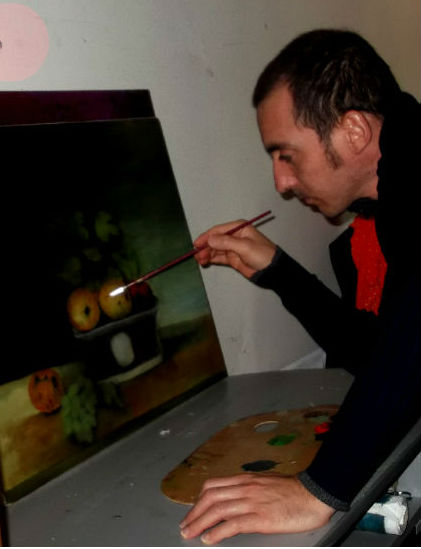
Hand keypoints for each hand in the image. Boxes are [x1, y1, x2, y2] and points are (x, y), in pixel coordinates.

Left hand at [179, 474, 333, 543]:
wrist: (312, 495)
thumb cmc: (293, 491)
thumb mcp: (266, 483)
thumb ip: (249, 489)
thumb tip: (235, 497)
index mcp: (246, 479)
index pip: (213, 485)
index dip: (199, 499)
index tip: (193, 511)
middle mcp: (245, 488)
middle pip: (210, 498)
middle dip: (194, 513)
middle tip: (185, 526)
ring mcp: (251, 502)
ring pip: (217, 510)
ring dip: (199, 523)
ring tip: (189, 534)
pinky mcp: (259, 518)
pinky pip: (232, 524)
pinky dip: (216, 532)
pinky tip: (209, 539)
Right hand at [194, 220, 276, 278]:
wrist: (272, 271)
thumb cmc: (262, 254)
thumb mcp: (244, 247)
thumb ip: (226, 242)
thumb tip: (209, 240)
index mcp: (238, 228)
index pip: (218, 230)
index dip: (206, 236)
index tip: (196, 244)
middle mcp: (234, 236)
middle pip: (215, 240)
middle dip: (205, 247)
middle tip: (197, 256)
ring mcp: (233, 248)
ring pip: (215, 249)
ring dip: (206, 254)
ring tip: (200, 260)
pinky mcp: (232, 259)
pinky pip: (218, 257)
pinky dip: (211, 259)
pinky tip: (205, 262)